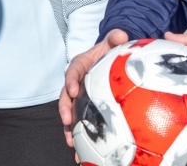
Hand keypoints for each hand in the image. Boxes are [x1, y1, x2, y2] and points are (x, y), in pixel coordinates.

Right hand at [60, 28, 130, 146]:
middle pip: (66, 95)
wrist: (112, 59)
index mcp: (80, 65)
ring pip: (70, 111)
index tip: (73, 90)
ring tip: (71, 142)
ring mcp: (80, 96)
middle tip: (67, 120)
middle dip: (65, 109)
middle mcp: (76, 81)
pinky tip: (82, 151)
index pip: (72, 71)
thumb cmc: (111, 50)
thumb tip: (121, 35)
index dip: (71, 80)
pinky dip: (79, 135)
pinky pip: (80, 121)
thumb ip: (114, 37)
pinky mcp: (85, 107)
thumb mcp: (112, 41)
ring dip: (68, 127)